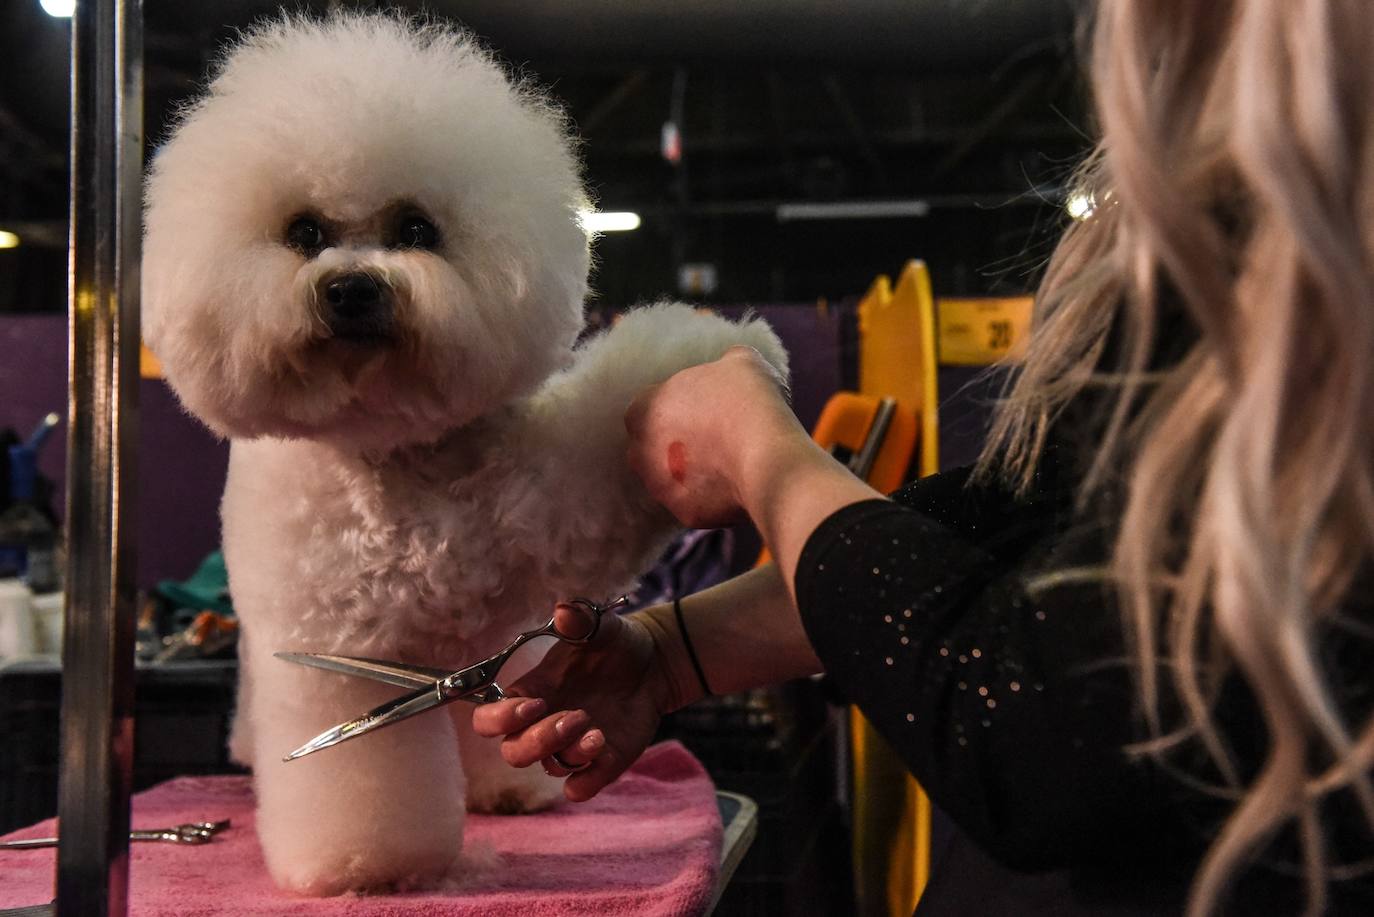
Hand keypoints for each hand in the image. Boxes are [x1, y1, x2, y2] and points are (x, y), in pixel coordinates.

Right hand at [471, 603, 675, 801]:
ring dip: (570, 754)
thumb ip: (580, 620)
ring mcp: (571, 746)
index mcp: (531, 692)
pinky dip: (586, 782)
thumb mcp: (600, 627)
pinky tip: (603, 755)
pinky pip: (580, 787)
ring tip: (598, 733)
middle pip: (514, 753)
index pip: (490, 720)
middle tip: (576, 717)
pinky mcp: (600, 762)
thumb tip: (564, 611)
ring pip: (550, 768)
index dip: (501, 719)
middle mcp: (543, 724)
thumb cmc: (614, 644)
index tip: (534, 704)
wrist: (654, 663)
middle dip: (538, 741)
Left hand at [624, 345, 802, 528]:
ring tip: (725, 461)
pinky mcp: (686, 514)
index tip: (700, 409)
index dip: (674, 408)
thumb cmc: (747, 401)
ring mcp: (661, 487)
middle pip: (651, 447)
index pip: (645, 408)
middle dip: (673, 444)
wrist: (766, 456)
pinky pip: (695, 503)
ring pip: (669, 480)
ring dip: (689, 472)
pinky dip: (711, 497)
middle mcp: (640, 452)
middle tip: (710, 436)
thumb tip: (730, 367)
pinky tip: (735, 485)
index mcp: (643, 410)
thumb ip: (724, 364)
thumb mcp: (740, 362)